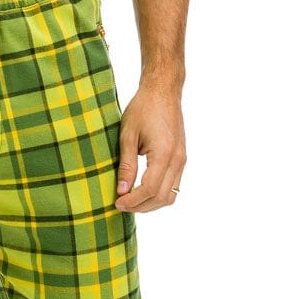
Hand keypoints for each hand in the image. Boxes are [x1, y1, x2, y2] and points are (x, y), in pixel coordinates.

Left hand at [115, 82, 185, 212]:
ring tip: (131, 201)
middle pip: (162, 197)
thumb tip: (121, 191)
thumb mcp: (127, 136)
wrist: (163, 91)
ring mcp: (182, 160)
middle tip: (121, 205)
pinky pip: (173, 185)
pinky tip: (142, 191)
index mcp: (164, 154)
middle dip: (141, 206)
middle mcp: (177, 160)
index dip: (133, 201)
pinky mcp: (181, 158)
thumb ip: (126, 165)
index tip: (117, 203)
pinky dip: (159, 194)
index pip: (150, 190)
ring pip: (171, 195)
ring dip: (151, 204)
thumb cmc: (143, 109)